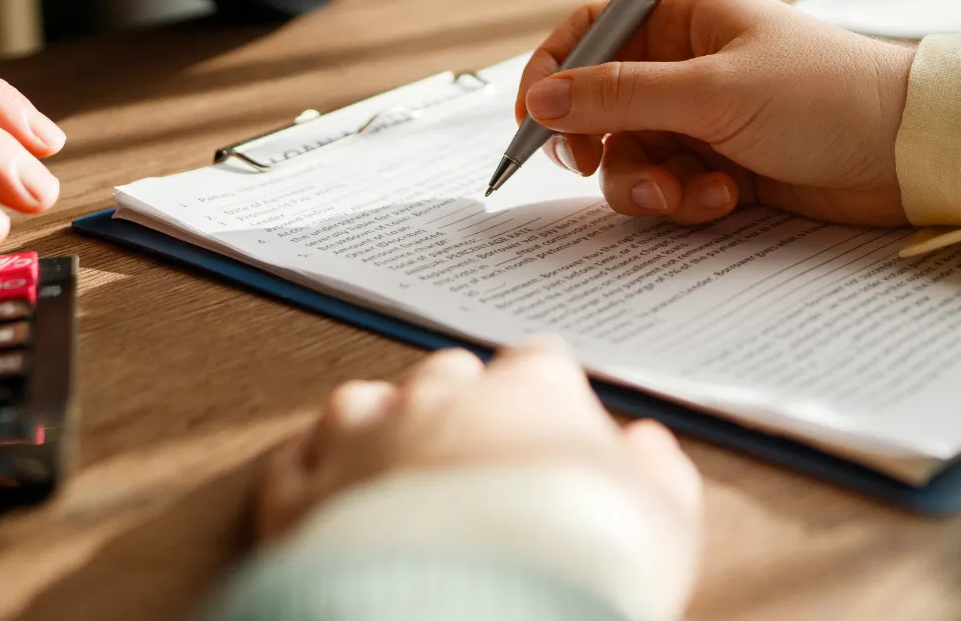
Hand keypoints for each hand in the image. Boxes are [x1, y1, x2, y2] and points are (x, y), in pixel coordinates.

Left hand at [258, 340, 700, 614]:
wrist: (477, 613)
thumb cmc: (579, 564)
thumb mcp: (663, 518)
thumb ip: (656, 467)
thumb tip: (646, 446)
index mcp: (531, 388)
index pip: (542, 365)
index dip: (548, 403)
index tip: (553, 436)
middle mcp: (441, 393)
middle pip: (450, 375)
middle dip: (461, 408)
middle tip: (481, 466)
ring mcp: (364, 434)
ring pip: (366, 403)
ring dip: (382, 429)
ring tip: (402, 477)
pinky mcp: (303, 490)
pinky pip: (297, 462)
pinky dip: (313, 474)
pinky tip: (331, 496)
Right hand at [516, 0, 913, 226]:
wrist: (912, 151)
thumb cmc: (827, 94)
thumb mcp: (716, 90)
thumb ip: (622, 96)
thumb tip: (543, 100)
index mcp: (684, 19)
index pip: (592, 31)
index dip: (553, 70)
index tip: (532, 119)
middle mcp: (687, 65)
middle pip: (601, 103)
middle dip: (599, 143)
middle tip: (596, 167)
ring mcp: (704, 118)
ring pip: (631, 154)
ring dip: (645, 182)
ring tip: (687, 196)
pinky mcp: (723, 166)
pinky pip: (671, 186)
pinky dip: (685, 200)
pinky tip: (723, 201)